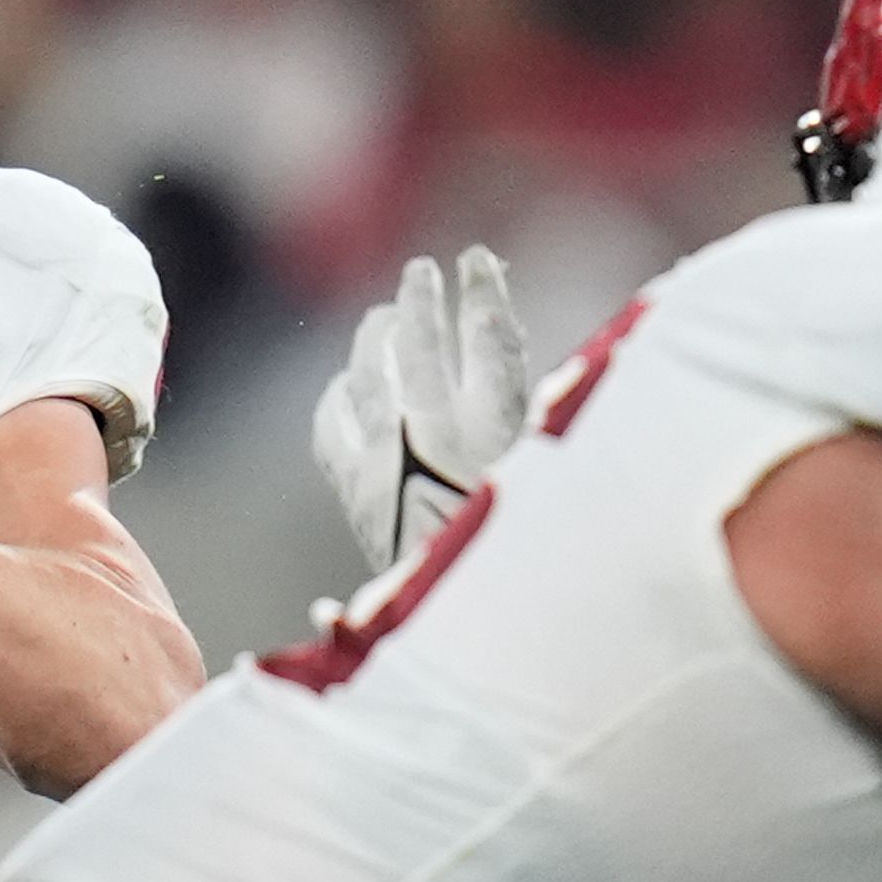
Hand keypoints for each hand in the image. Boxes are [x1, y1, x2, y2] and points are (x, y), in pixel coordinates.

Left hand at [310, 246, 530, 571]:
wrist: (476, 620)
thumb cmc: (527, 543)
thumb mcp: (548, 468)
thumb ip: (537, 405)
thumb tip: (508, 331)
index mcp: (497, 432)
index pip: (489, 338)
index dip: (483, 292)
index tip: (478, 261)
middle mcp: (435, 437)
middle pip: (417, 345)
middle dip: (419, 301)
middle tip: (421, 274)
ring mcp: (386, 462)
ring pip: (368, 375)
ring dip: (375, 339)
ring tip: (385, 318)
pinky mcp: (354, 491)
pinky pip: (333, 424)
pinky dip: (340, 396)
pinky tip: (349, 384)